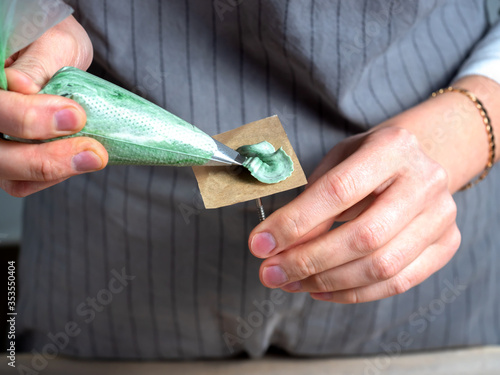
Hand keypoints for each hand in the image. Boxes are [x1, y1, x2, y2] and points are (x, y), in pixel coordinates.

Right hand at [0, 16, 107, 196]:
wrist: (55, 57)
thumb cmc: (50, 46)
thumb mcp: (50, 43)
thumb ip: (37, 64)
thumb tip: (20, 85)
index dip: (28, 117)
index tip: (75, 115)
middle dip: (43, 157)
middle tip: (93, 150)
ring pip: (9, 174)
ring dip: (54, 170)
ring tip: (94, 157)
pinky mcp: (10, 161)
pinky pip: (24, 182)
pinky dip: (54, 175)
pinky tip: (80, 159)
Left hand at [248, 126, 460, 302]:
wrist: (415, 162)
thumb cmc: (367, 159)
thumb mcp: (336, 163)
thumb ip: (311, 200)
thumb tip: (280, 246)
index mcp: (392, 146)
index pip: (338, 191)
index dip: (295, 223)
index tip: (260, 244)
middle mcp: (425, 180)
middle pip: (363, 236)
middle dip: (308, 261)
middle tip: (271, 273)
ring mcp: (442, 215)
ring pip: (381, 266)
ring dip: (327, 281)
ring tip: (291, 283)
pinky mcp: (447, 243)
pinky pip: (398, 282)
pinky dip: (354, 293)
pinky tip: (321, 290)